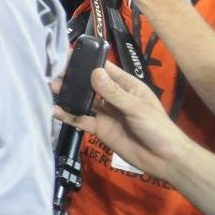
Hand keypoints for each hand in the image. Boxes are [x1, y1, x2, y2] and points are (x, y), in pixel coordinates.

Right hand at [53, 63, 188, 180]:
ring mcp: (105, 113)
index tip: (68, 54)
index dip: (88, 61)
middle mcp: (113, 97)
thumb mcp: (137, 108)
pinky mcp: (99, 128)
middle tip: (53, 71)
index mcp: (126, 86)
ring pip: (83, 101)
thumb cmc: (157, 127)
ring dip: (69, 95)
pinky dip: (69, 115)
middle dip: (74, 77)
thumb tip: (94, 73)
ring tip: (51, 88)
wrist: (163, 159)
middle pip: (90, 84)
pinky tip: (56, 111)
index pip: (105, 69)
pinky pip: (82, 120)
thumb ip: (114, 93)